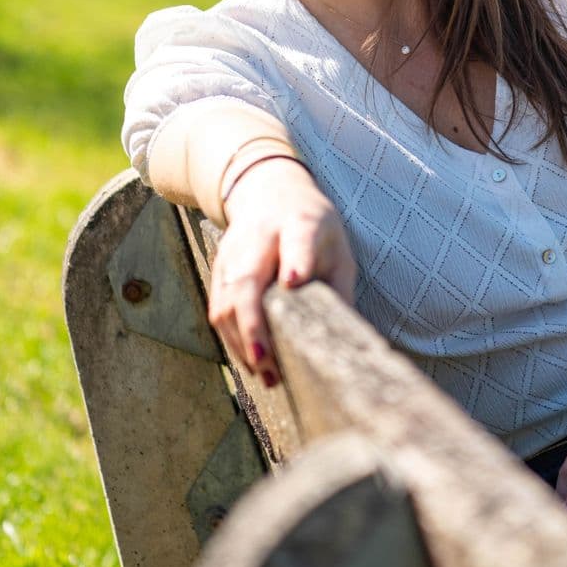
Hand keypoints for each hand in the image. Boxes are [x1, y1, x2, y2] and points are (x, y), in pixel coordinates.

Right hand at [208, 159, 356, 386]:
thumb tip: (348, 340)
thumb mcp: (337, 246)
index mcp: (299, 223)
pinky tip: (254, 362)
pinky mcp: (218, 269)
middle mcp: (259, 237)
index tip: (294, 281)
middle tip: (266, 362)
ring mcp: (233, 252)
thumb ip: (339, 286)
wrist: (270, 190)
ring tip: (267, 376)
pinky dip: (233, 339)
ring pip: (226, 301)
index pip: (297, 240)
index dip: (295, 260)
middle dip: (252, 324)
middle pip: (247, 279)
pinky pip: (219, 309)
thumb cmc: (313, 226)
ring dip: (242, 342)